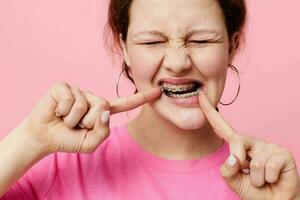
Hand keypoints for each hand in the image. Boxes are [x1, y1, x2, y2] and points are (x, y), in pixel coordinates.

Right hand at [20, 82, 161, 153]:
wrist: (44, 137)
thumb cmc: (68, 139)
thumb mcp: (90, 143)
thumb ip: (102, 132)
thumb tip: (105, 111)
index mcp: (102, 111)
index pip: (125, 104)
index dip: (142, 99)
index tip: (158, 92)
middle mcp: (93, 98)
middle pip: (103, 107)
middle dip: (87, 123)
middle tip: (75, 125)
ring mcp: (79, 91)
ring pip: (86, 106)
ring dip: (73, 120)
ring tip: (65, 119)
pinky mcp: (64, 87)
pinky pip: (71, 100)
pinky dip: (63, 112)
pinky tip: (57, 111)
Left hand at [198, 90, 299, 199]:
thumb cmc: (254, 190)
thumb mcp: (234, 181)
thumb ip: (227, 170)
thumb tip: (234, 157)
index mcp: (239, 146)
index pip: (222, 127)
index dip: (210, 112)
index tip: (200, 96)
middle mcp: (253, 142)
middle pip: (236, 141)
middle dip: (239, 161)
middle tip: (248, 176)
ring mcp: (268, 146)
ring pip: (253, 163)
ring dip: (255, 179)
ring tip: (263, 179)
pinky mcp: (282, 153)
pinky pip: (268, 167)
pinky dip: (268, 179)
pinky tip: (274, 178)